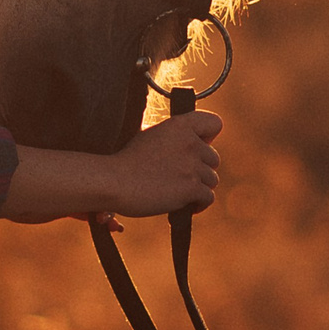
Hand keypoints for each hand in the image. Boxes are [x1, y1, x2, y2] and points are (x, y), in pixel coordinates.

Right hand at [105, 110, 222, 217]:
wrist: (114, 181)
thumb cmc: (126, 161)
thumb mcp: (149, 135)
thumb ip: (172, 137)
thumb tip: (185, 143)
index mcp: (180, 125)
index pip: (214, 123)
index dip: (208, 137)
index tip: (197, 146)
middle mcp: (190, 142)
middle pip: (214, 158)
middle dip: (201, 169)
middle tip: (182, 177)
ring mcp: (192, 165)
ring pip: (212, 180)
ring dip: (199, 188)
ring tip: (181, 193)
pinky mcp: (191, 187)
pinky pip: (208, 197)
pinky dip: (199, 204)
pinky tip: (188, 206)